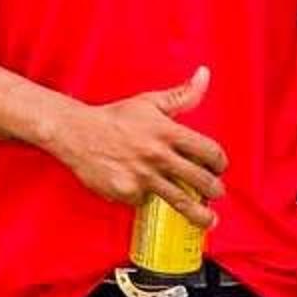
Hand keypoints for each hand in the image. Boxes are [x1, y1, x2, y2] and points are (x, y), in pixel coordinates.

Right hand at [45, 65, 226, 227]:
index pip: (209, 151)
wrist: (77, 132)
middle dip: (215, 191)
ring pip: (181, 201)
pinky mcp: (127, 192)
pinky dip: (147, 198)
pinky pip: (146, 202)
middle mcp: (158, 155)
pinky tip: (143, 188)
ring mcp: (143, 176)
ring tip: (208, 220)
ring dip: (199, 214)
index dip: (220, 162)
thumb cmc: (114, 118)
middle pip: (201, 181)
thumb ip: (183, 94)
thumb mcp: (151, 102)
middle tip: (216, 194)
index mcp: (168, 132)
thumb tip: (204, 76)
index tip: (218, 168)